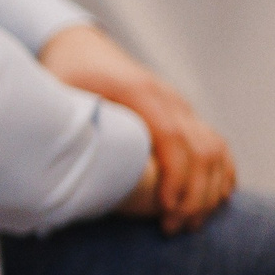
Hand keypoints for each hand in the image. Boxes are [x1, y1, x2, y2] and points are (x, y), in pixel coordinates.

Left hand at [40, 24, 235, 232]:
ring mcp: (180, 105)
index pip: (173, 136)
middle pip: (202, 149)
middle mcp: (168, 97)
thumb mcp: (59, 93)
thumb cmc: (65, 74)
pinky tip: (214, 201)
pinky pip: (216, 144)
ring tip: (188, 223)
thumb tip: (54, 164)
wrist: (79, 47)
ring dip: (208, 189)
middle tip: (172, 228)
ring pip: (215, 149)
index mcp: (138, 91)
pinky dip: (220, 173)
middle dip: (193, 194)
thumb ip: (65, 122)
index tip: (167, 208)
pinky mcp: (184, 114)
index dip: (175, 175)